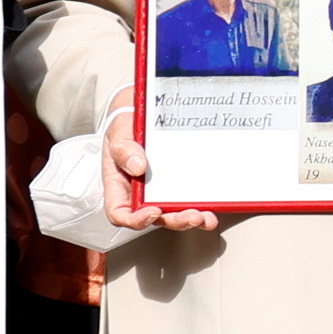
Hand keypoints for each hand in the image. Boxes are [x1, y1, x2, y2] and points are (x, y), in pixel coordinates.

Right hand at [100, 125, 222, 236]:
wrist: (141, 113)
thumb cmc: (125, 127)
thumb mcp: (118, 133)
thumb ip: (123, 150)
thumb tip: (137, 166)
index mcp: (120, 186)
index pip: (121, 213)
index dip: (136, 220)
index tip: (153, 211)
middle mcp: (140, 193)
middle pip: (156, 218)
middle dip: (175, 220)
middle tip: (192, 216)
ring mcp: (160, 191)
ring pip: (175, 213)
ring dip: (192, 218)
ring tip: (206, 217)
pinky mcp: (178, 184)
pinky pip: (189, 199)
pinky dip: (202, 205)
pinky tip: (213, 206)